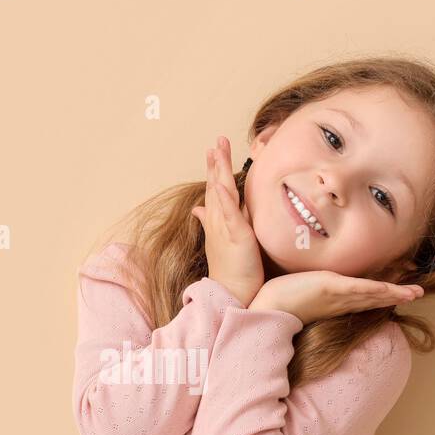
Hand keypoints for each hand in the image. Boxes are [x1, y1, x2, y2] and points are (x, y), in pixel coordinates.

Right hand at [190, 136, 263, 307]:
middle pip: (216, 186)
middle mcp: (218, 221)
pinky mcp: (236, 237)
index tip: (214, 150)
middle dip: (216, 163)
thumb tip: (198, 209)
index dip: (215, 169)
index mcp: (218, 221)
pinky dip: (225, 199)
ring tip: (216, 151)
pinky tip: (222, 185)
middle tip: (217, 141)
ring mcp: (225, 228)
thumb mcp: (222, 240)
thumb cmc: (231, 271)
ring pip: (220, 194)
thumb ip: (214, 221)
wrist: (231, 293)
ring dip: (218, 172)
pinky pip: (229, 215)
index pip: (215, 190)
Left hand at [249, 270, 422, 325]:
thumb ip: (309, 289)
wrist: (265, 310)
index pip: (362, 298)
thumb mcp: (298, 293)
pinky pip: (358, 289)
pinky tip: (390, 290)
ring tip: (415, 293)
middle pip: (373, 298)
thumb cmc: (277, 302)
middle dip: (397, 296)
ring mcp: (336, 297)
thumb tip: (308, 284)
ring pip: (371, 294)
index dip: (382, 296)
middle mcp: (339, 302)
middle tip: (418, 293)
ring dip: (394, 293)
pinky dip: (375, 290)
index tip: (400, 293)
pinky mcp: (329, 290)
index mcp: (333, 303)